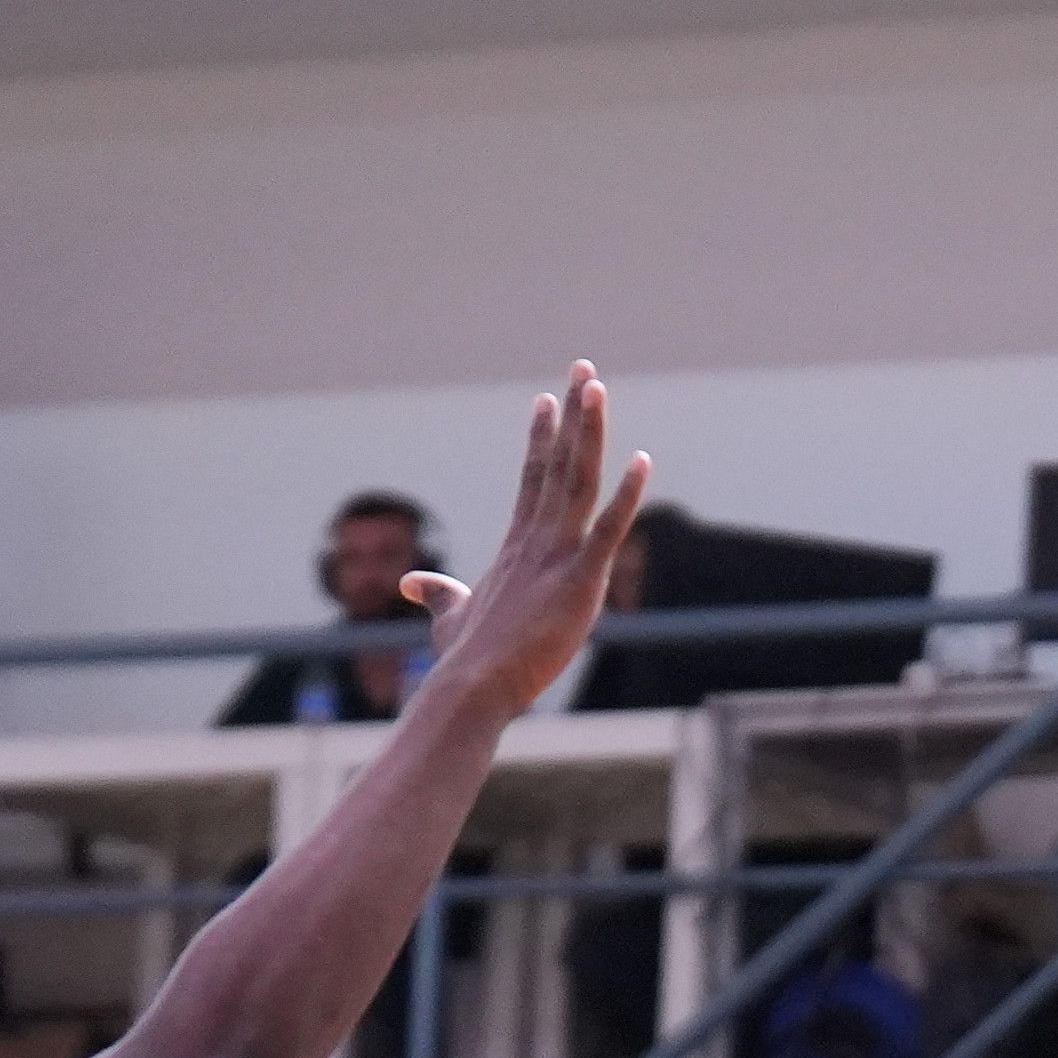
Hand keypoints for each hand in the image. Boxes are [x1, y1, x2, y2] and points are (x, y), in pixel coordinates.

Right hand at [403, 363, 658, 725]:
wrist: (470, 687)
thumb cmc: (463, 660)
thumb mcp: (449, 617)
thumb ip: (439, 594)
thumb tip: (414, 584)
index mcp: (516, 547)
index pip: (532, 480)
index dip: (542, 439)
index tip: (548, 402)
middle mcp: (535, 541)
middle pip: (557, 464)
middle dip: (571, 415)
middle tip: (583, 369)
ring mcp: (556, 557)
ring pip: (576, 481)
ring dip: (588, 433)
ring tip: (595, 387)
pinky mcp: (578, 581)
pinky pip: (607, 530)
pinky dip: (626, 497)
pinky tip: (642, 463)